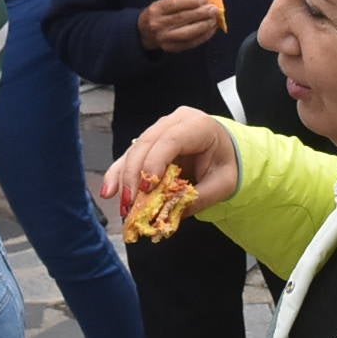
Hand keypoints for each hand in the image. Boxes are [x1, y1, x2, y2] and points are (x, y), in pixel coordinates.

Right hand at [99, 107, 240, 216]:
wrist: (226, 150)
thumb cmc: (225, 163)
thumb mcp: (223, 184)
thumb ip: (198, 198)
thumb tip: (171, 215)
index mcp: (198, 126)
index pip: (170, 140)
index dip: (154, 163)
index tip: (147, 189)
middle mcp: (174, 122)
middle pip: (146, 144)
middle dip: (134, 176)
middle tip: (131, 204)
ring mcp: (159, 129)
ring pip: (133, 150)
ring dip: (124, 179)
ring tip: (123, 205)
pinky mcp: (149, 142)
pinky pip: (130, 156)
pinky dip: (120, 174)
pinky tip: (110, 191)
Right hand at [137, 0, 222, 53]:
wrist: (144, 33)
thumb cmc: (159, 14)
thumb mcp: (163, 3)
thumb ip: (181, 0)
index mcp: (156, 9)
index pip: (173, 4)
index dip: (190, 1)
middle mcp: (158, 24)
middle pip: (182, 18)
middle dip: (201, 13)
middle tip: (214, 9)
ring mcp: (165, 38)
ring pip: (188, 32)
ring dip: (204, 25)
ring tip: (214, 19)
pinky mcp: (172, 48)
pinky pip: (191, 43)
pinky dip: (203, 36)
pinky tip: (210, 29)